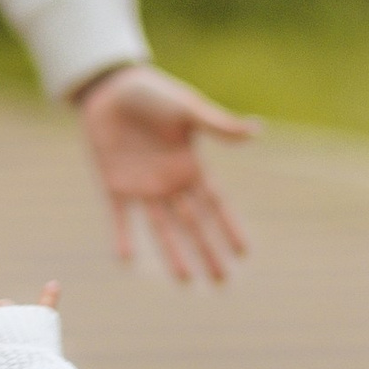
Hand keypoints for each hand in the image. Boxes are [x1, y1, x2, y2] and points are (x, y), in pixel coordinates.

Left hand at [74, 63, 252, 283]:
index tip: (245, 254)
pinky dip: (123, 236)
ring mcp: (142, 186)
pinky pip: (120, 217)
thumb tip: (257, 130)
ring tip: (186, 281)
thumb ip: (217, 125)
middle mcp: (169, 183)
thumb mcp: (187, 109)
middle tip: (222, 282)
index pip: (215, 205)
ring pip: (162, 228)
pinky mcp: (114, 184)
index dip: (229, 227)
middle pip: (193, 224)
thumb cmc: (153, 93)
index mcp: (190, 166)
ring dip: (174, 254)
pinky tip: (126, 260)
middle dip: (208, 252)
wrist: (111, 87)